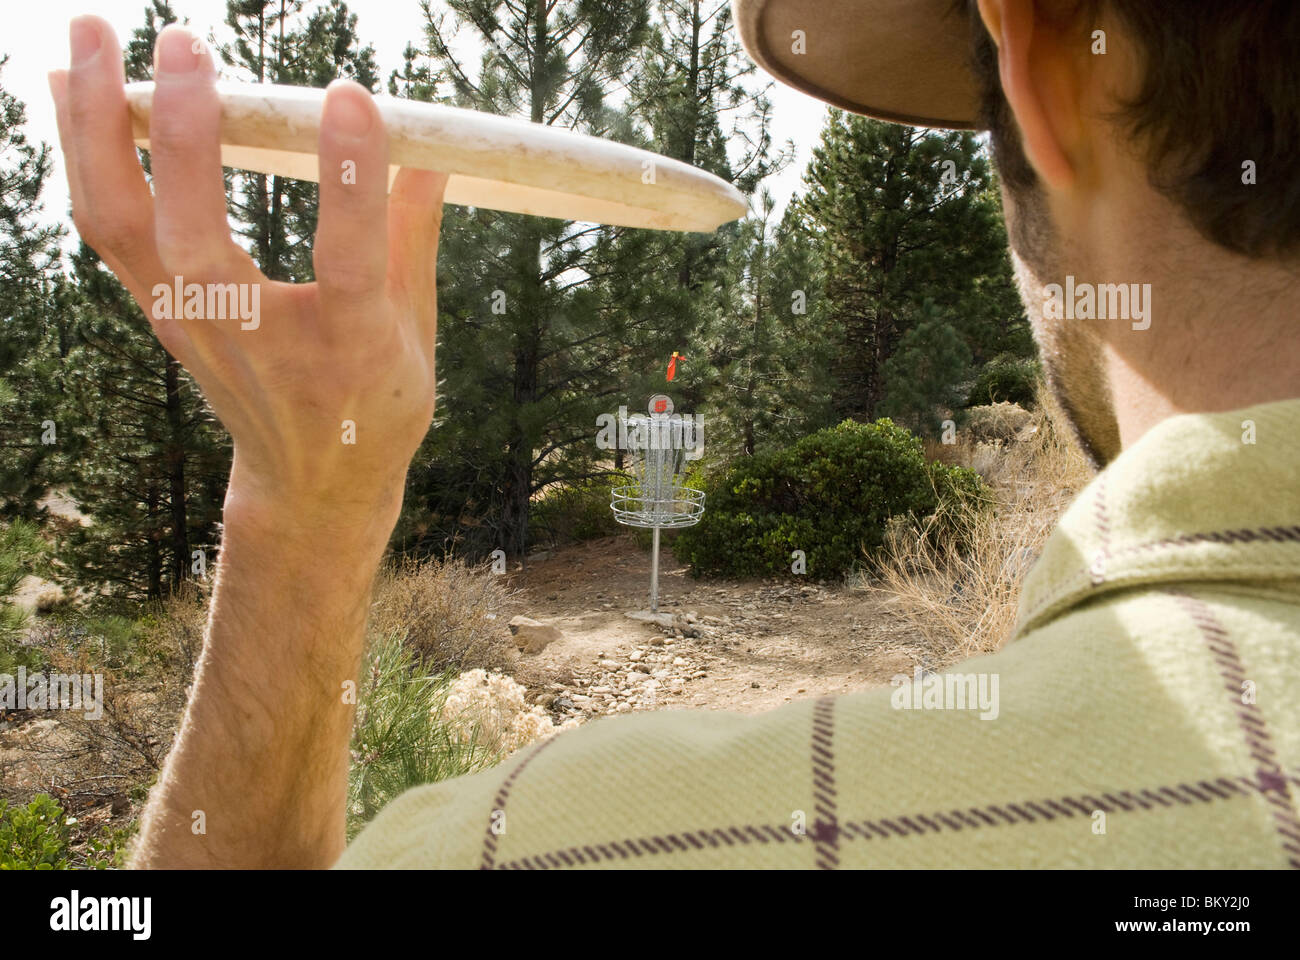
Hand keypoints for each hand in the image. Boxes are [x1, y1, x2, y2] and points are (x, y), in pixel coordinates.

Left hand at [49, 17, 446, 536]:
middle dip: (185, 135)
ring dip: (99, 124)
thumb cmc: (375, 403)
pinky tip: (72, 79)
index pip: (347, 260)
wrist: (310, 483)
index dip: (348, 180)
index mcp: (347, 349)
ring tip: (91, 30)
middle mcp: (258, 339)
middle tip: (185, 40)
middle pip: (193, 237)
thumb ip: (415, 233)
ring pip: (122, 222)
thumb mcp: (417, 332)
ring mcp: (193, 326)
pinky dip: (83, 148)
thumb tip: (433, 146)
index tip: (351, 95)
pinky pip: (104, 223)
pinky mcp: (158, 311)